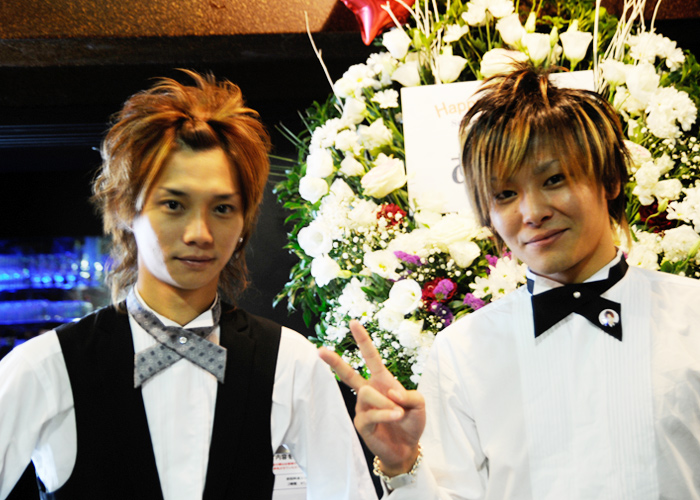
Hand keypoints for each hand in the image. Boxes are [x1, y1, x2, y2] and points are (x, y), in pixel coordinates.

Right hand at [319, 320, 425, 475]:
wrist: (408, 448)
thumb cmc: (411, 422)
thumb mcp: (419, 404)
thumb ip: (410, 394)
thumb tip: (390, 391)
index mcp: (382, 380)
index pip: (370, 357)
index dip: (363, 340)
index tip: (354, 322)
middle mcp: (369, 391)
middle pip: (348, 374)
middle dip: (334, 362)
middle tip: (319, 350)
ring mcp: (363, 408)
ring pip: (367, 394)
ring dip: (386, 402)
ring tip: (398, 413)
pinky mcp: (362, 423)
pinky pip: (372, 413)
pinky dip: (387, 413)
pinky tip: (396, 417)